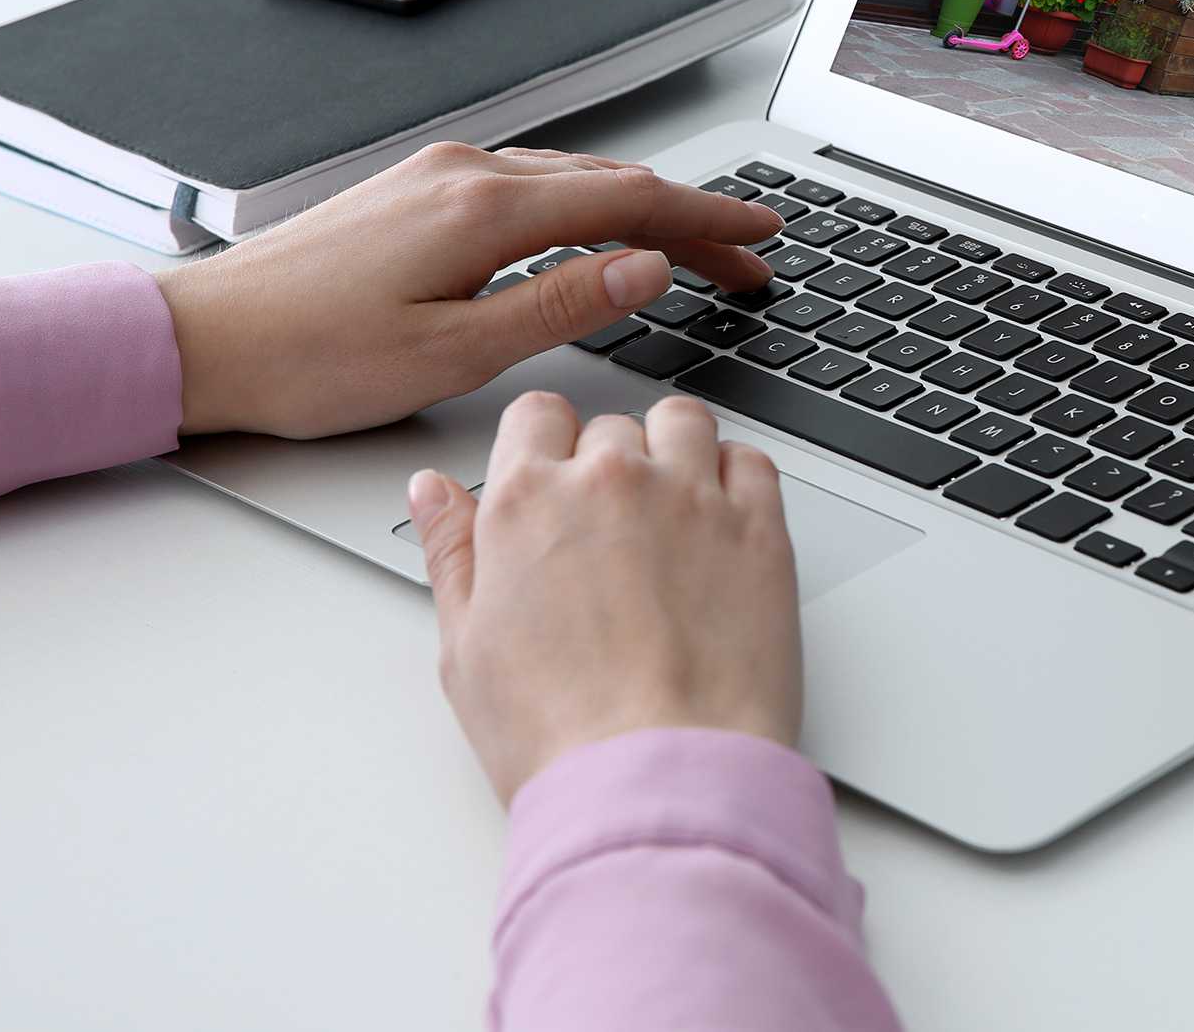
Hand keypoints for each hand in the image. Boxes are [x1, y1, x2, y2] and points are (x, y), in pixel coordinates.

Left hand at [154, 143, 780, 436]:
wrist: (199, 340)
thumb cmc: (306, 360)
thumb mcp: (450, 354)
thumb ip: (557, 306)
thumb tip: (642, 270)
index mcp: (480, 209)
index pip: (630, 200)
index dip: (709, 217)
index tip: (762, 233)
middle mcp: (461, 173)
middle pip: (609, 182)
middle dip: (688, 218)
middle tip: (746, 259)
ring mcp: (433, 176)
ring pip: (568, 179)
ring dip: (637, 210)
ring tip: (687, 250)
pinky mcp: (411, 192)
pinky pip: (525, 184)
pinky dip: (583, 204)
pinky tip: (592, 232)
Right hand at [407, 392, 801, 801]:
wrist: (657, 779)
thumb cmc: (559, 735)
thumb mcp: (466, 650)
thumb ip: (451, 552)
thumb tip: (433, 492)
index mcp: (527, 502)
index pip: (536, 415)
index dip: (544, 448)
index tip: (553, 482)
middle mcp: (610, 481)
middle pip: (610, 427)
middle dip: (607, 466)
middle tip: (609, 536)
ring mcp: (691, 497)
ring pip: (684, 423)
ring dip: (674, 452)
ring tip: (669, 517)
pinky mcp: (760, 528)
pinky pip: (751, 461)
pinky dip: (736, 479)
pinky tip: (721, 528)